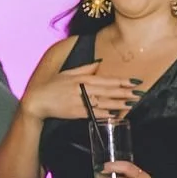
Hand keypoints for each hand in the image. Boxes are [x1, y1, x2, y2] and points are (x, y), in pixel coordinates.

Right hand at [23, 61, 141, 121]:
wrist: (37, 101)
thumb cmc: (52, 85)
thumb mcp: (68, 73)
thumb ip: (86, 68)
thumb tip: (100, 62)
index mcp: (81, 78)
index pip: (106, 79)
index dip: (121, 81)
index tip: (134, 81)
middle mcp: (82, 89)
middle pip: (108, 91)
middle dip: (125, 92)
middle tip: (139, 93)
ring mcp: (80, 102)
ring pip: (104, 103)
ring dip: (119, 104)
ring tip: (132, 103)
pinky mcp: (76, 113)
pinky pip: (94, 114)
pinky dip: (105, 115)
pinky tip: (116, 115)